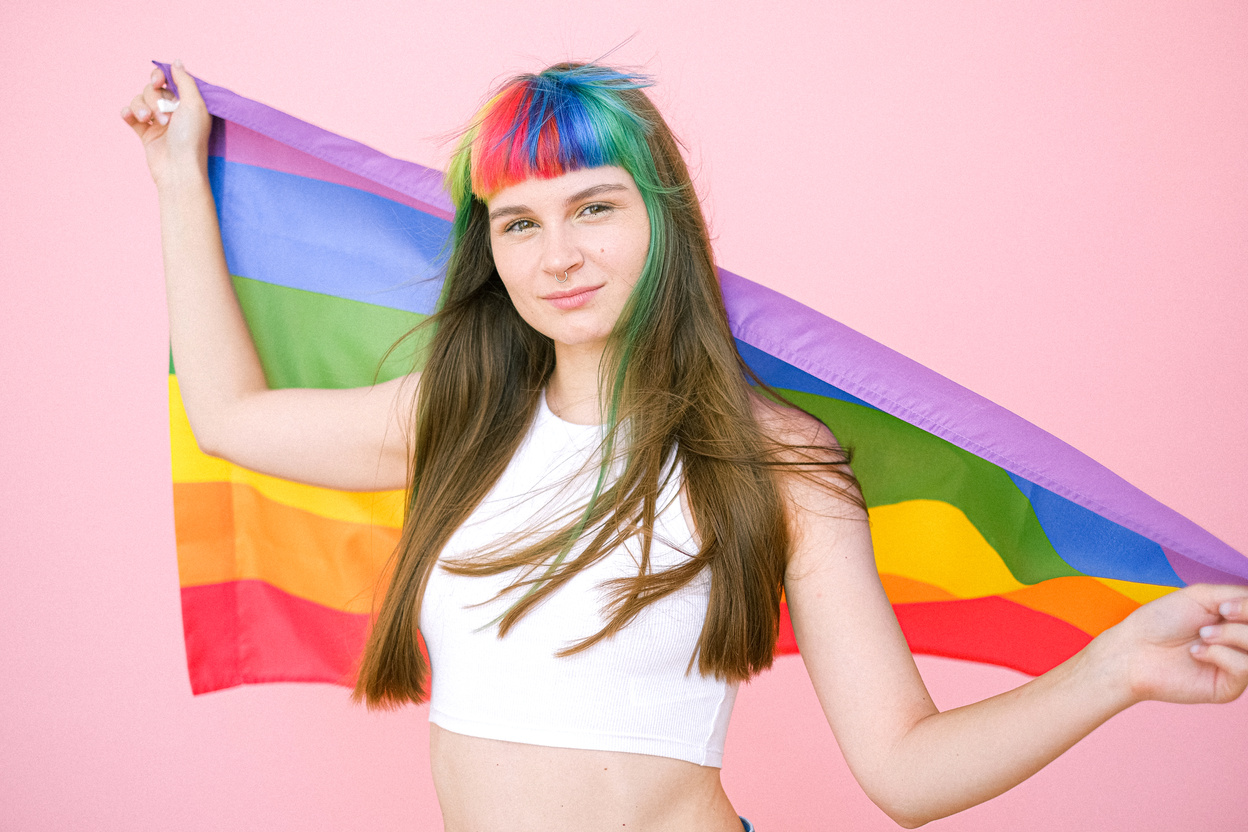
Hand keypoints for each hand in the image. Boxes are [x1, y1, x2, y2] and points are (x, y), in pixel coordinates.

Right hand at [120, 61, 211, 187]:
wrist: (178, 169)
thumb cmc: (190, 138)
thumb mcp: (195, 104)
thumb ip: (185, 81)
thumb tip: (176, 62)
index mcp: (187, 103)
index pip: (168, 80)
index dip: (159, 77)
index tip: (158, 81)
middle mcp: (174, 111)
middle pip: (151, 89)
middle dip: (153, 98)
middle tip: (164, 115)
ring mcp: (158, 122)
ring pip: (139, 101)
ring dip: (141, 107)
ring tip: (148, 121)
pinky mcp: (146, 134)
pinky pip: (130, 115)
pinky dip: (128, 113)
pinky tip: (130, 117)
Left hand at [1106, 583, 1247, 705]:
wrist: (1133, 650)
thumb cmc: (1162, 620)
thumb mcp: (1203, 596)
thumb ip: (1240, 596)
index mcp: (1238, 621)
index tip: (1225, 606)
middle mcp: (1242, 643)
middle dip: (1247, 618)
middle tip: (1220, 614)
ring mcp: (1238, 666)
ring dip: (1232, 636)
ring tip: (1203, 635)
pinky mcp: (1230, 687)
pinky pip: (1245, 669)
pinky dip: (1221, 654)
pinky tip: (1196, 653)